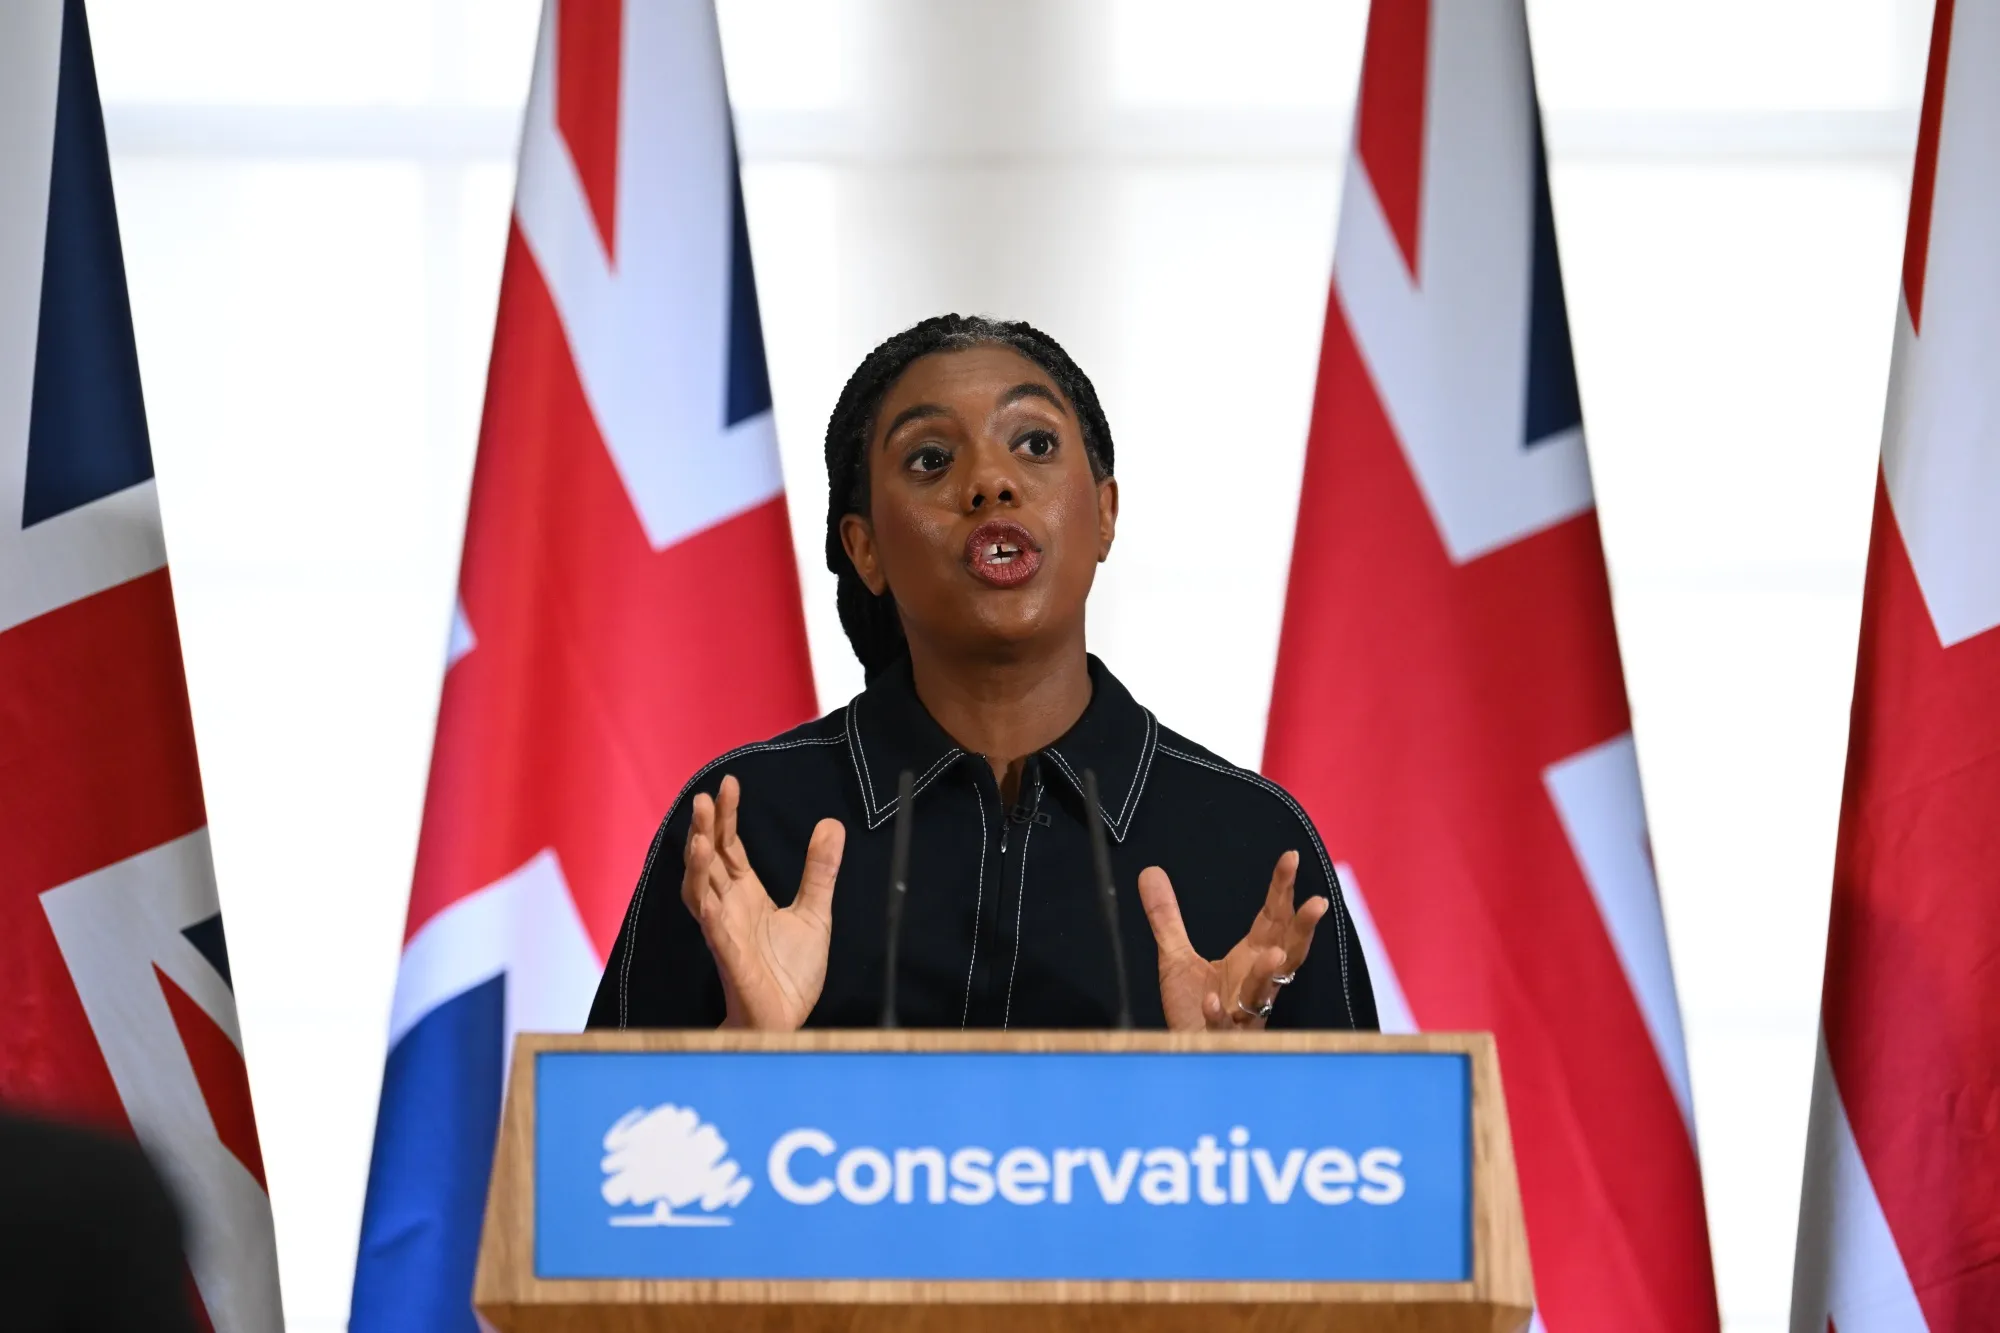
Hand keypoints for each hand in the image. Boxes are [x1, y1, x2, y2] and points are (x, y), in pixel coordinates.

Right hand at [680, 775, 845, 1030]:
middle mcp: (728, 909)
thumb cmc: (789, 971)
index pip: (730, 848)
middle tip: (706, 799)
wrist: (785, 1020)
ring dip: (698, 869)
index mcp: (745, 895)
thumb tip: (832, 824)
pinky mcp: (732, 964)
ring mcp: (725, 936)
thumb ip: (819, 871)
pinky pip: (717, 940)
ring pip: (701, 896)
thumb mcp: (815, 912)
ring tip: (700, 840)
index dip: (727, 818)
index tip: (729, 784)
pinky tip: (708, 904)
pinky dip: (710, 920)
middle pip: (709, 863)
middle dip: (706, 831)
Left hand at [1137, 850, 1327, 1030]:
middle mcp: (1255, 983)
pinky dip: (1217, 1014)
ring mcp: (1242, 1012)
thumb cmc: (1192, 1008)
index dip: (1283, 888)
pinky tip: (1210, 1002)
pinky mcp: (1220, 1037)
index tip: (1291, 857)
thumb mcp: (1175, 957)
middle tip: (1318, 902)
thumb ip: (1166, 917)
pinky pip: (1222, 1026)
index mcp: (1250, 959)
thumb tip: (1149, 872)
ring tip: (1276, 952)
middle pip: (1288, 951)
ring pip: (1263, 991)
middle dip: (1303, 928)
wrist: (1184, 1052)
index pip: (1273, 918)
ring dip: (1268, 973)